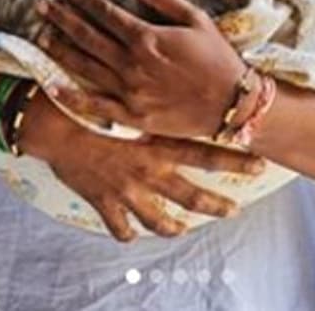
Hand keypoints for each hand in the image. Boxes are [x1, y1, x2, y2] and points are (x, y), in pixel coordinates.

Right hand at [18, 91, 264, 241]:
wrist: (54, 124)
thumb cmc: (92, 96)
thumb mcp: (131, 88)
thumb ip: (159, 90)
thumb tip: (182, 79)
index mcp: (158, 143)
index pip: (205, 154)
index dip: (234, 160)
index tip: (260, 165)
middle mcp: (148, 171)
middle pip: (190, 195)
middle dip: (215, 204)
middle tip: (234, 210)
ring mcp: (127, 191)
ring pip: (157, 219)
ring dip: (171, 227)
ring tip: (183, 230)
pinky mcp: (104, 202)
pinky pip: (119, 226)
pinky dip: (125, 232)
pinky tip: (130, 234)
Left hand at [34, 0, 246, 139]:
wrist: (232, 104)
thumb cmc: (218, 58)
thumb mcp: (196, 20)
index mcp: (147, 37)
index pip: (105, 12)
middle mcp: (132, 64)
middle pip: (87, 36)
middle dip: (62, 18)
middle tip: (42, 5)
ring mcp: (129, 91)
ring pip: (85, 67)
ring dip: (60, 48)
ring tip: (40, 34)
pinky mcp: (132, 116)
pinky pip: (95, 106)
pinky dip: (72, 96)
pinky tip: (52, 86)